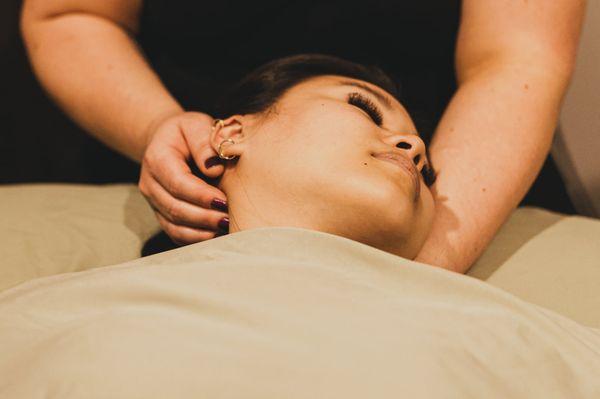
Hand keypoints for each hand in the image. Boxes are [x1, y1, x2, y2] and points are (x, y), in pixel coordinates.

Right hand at [139, 111, 228, 244]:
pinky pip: (176, 234)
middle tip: (228, 218)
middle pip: (175, 208)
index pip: (178, 183)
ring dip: (201, 231)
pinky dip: (196, 238)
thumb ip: (204, 143)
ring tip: (225, 228)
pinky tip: (215, 235)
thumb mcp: (195, 125)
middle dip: (204, 217)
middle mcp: (150, 184)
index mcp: (157, 159)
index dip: (201, 195)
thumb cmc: (188, 132)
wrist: (169, 141)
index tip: (224, 200)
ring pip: (174, 225)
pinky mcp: (162, 215)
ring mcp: (154, 203)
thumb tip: (215, 168)